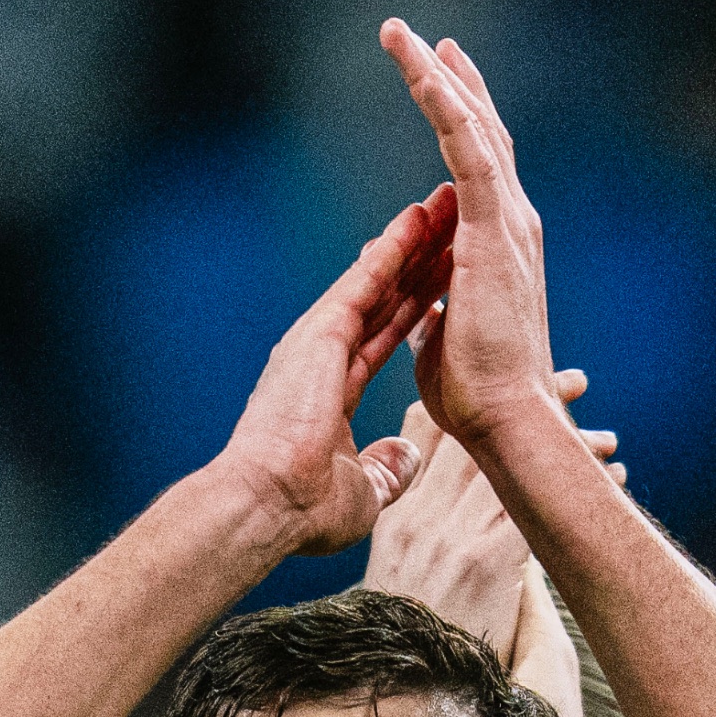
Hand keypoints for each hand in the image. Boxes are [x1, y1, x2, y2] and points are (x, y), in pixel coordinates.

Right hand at [211, 183, 453, 559]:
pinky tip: (417, 220)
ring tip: (442, 206)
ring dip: (411, 244)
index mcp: (330, 393)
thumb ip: (385, 469)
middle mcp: (322, 359)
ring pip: (376, 282)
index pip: (382, 338)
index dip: (412, 308)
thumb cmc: (304, 510)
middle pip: (382, 300)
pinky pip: (365, 283)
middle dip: (416, 263)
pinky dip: (392, 251)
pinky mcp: (320, 334)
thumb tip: (407, 458)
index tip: (438, 281)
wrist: (267, 505)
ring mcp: (318, 343)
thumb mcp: (362, 490)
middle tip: (448, 224)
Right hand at [363, 381, 615, 657]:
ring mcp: (452, 535)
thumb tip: (471, 498)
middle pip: (478, 434)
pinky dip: (580, 486)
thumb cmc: (405, 645)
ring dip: (569, 445)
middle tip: (572, 380)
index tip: (507, 376)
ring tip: (606, 439)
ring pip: (517, 464)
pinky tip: (612, 476)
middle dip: (529, 402)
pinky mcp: (486, 561)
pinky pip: (541, 505)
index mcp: (395, 514)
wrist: (400, 694)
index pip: (426, 427)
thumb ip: (424, 528)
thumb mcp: (397, 578)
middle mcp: (420, 515)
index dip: (470, 395)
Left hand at [379, 23, 561, 456]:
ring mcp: (507, 224)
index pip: (477, 171)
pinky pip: (469, 148)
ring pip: (472, 129)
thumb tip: (415, 306)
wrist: (507, 422)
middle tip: (429, 41)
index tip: (440, 87)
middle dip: (453, 84)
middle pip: (481, 135)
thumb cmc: (478, 399)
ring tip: (405, 38)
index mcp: (497, 250)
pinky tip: (425, 68)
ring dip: (438, 79)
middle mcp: (510, 226)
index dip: (460, 125)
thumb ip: (432, 312)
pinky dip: (447, 105)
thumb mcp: (440, 343)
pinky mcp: (494, 229)